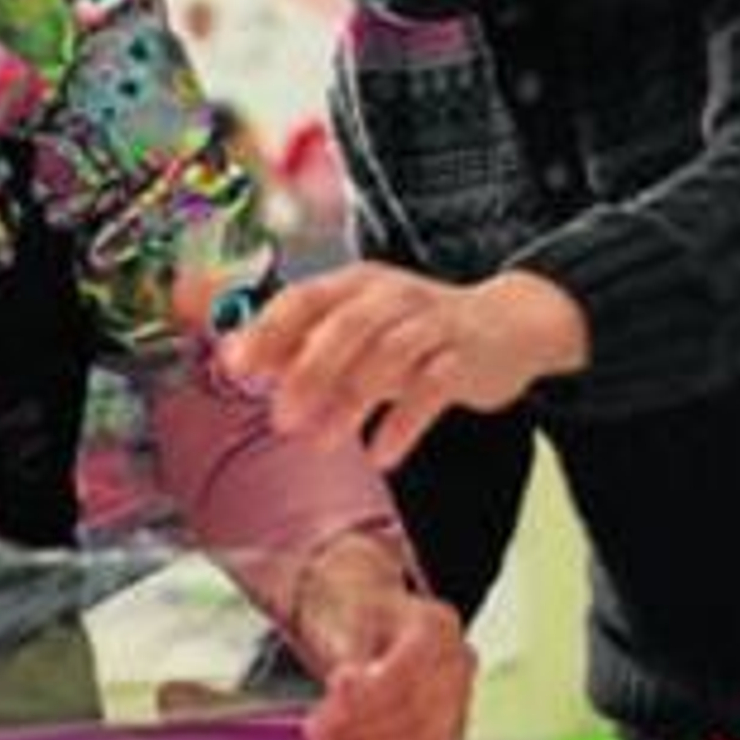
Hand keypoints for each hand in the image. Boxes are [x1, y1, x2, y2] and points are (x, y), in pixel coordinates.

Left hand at [218, 260, 588, 469]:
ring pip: (388, 356)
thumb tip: (234, 359)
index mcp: (356, 285)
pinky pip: (432, 388)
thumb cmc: (416, 332)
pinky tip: (380, 454)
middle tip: (280, 417)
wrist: (505, 326)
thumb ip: (300, 344)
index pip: (303, 298)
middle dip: (308, 372)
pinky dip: (402, 423)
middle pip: (345, 326)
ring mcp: (432, 324)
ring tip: (321, 444)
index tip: (237, 368)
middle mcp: (392, 296)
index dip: (268, 332)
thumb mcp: (356, 330)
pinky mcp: (465, 357)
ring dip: (349, 403)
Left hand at [291, 533, 474, 739]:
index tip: (329, 705)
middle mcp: (457, 662)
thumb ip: (352, 652)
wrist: (370, 623)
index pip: (407, 671)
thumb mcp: (347, 617)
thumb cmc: (358, 616)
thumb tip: (349, 684)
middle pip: (415, 710)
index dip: (366, 696)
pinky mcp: (448, 730)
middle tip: (316, 733)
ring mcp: (458, 699)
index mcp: (436, 625)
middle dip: (360, 728)